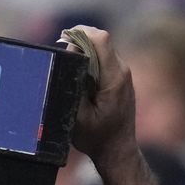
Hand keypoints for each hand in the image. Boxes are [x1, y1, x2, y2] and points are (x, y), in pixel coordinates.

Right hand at [61, 25, 136, 164]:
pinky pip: (103, 58)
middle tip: (60, 52)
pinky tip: (77, 73)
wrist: (118, 150)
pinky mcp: (120, 78)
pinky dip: (89, 59)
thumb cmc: (97, 138)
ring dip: (84, 50)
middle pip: (101, 40)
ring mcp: (123, 74)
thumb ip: (73, 85)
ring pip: (102, 48)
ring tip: (67, 63)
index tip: (63, 42)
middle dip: (79, 40)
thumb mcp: (78, 116)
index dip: (80, 34)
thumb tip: (69, 57)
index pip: (101, 40)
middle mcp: (122, 71)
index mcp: (113, 78)